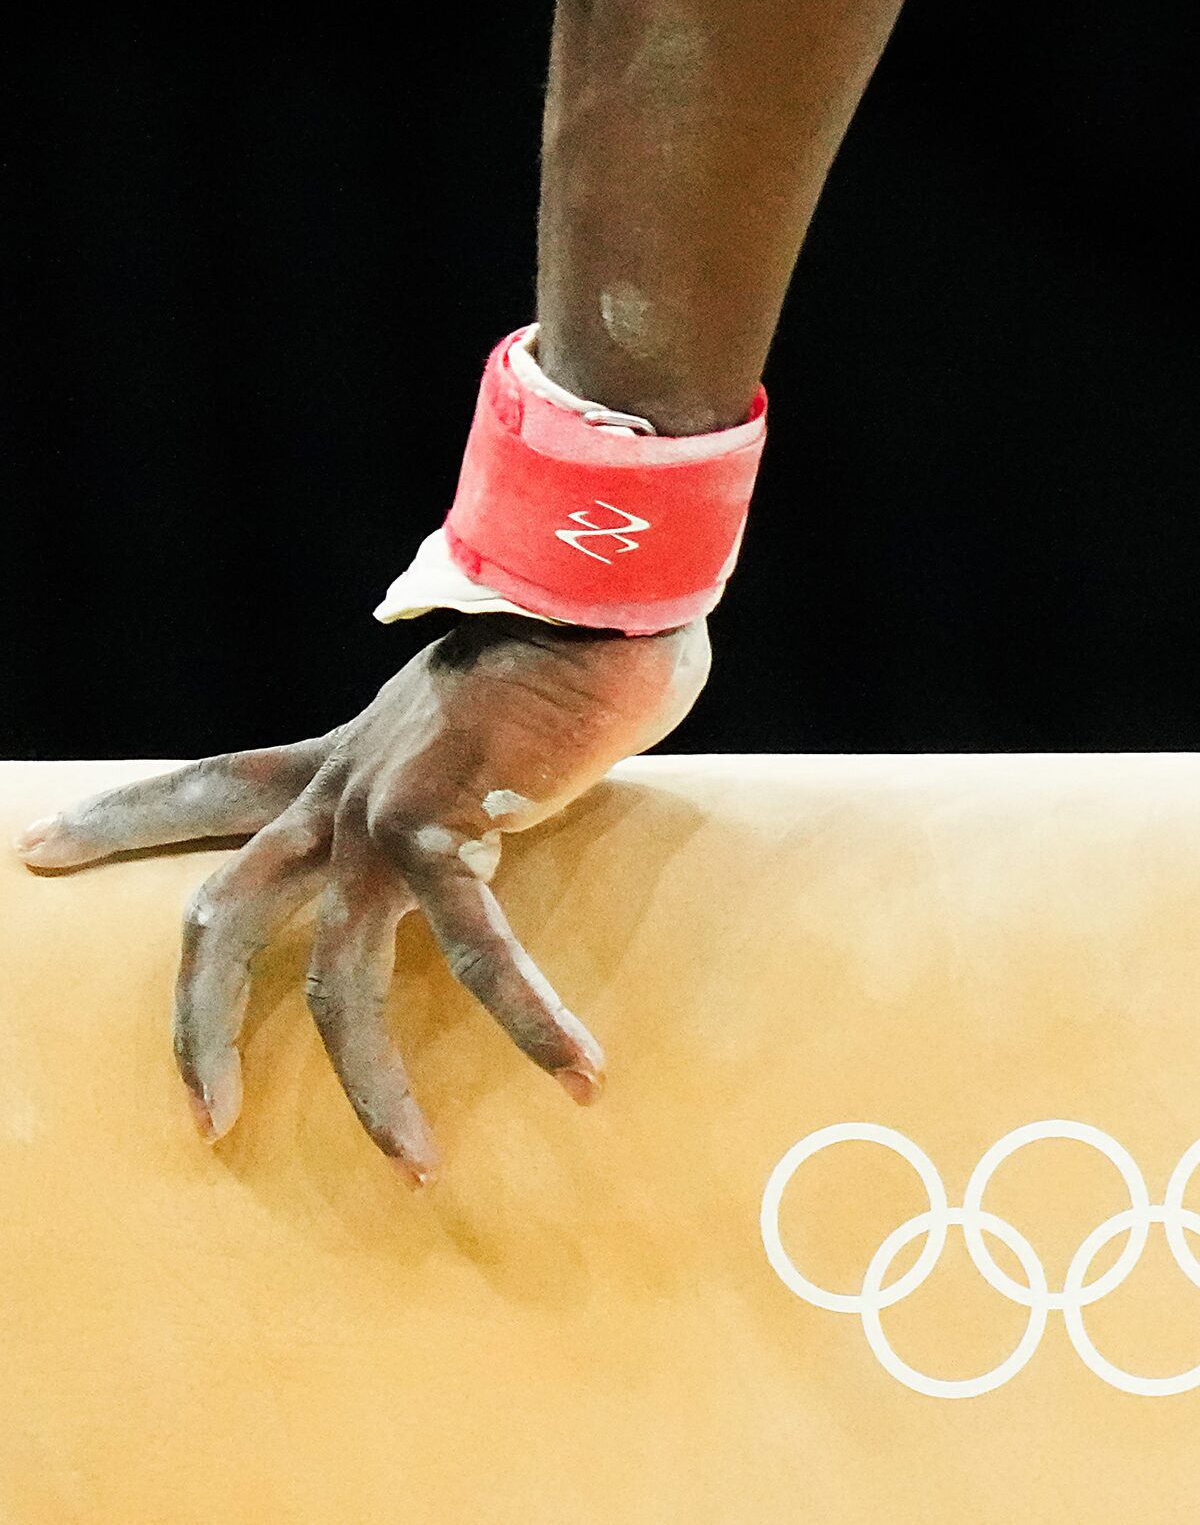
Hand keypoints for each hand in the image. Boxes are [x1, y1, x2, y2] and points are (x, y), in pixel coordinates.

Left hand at [14, 617, 710, 1183]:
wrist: (589, 589)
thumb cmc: (565, 640)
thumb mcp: (484, 715)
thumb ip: (480, 764)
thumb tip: (527, 784)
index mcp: (339, 758)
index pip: (200, 789)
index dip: (118, 822)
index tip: (32, 850)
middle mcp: (338, 791)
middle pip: (221, 916)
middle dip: (199, 1026)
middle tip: (201, 1122)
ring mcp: (379, 816)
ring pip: (340, 981)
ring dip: (375, 1087)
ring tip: (415, 1166)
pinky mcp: (445, 829)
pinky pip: (479, 953)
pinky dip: (532, 1022)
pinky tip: (580, 1076)